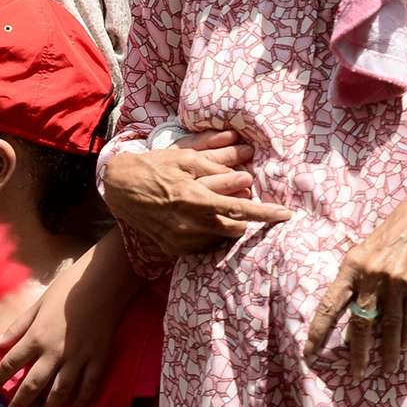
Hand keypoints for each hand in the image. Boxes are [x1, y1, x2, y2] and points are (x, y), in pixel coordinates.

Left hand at [0, 230, 143, 406]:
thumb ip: (17, 327)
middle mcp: (54, 352)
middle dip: (20, 403)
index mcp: (36, 337)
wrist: (102, 282)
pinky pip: (89, 385)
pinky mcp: (98, 358)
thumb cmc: (67, 289)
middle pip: (33, 384)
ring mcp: (78, 358)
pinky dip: (82, 399)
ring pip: (60, 391)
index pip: (12, 363)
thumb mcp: (37, 304)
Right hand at [101, 132, 291, 257]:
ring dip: (225, 222)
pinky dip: (208, 230)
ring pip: (221, 236)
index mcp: (194, 198)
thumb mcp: (185, 158)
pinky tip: (196, 216)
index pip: (240, 210)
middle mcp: (189, 223)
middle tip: (234, 195)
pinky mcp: (174, 248)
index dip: (266, 213)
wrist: (120, 187)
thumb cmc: (155, 167)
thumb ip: (217, 166)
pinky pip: (204, 243)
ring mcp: (181, 239)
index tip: (286, 214)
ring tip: (209, 203)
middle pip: (235, 227)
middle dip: (242, 214)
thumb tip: (246, 175)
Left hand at [308, 172, 406, 373]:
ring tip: (385, 369)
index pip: (329, 305)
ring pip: (388, 325)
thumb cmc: (391, 236)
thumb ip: (354, 280)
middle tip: (355, 374)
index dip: (318, 331)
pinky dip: (406, 335)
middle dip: (357, 352)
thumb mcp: (364, 251)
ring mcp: (395, 279)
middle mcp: (370, 274)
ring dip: (387, 351)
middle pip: (360, 322)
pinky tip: (403, 348)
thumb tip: (347, 315)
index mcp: (350, 265)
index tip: (308, 354)